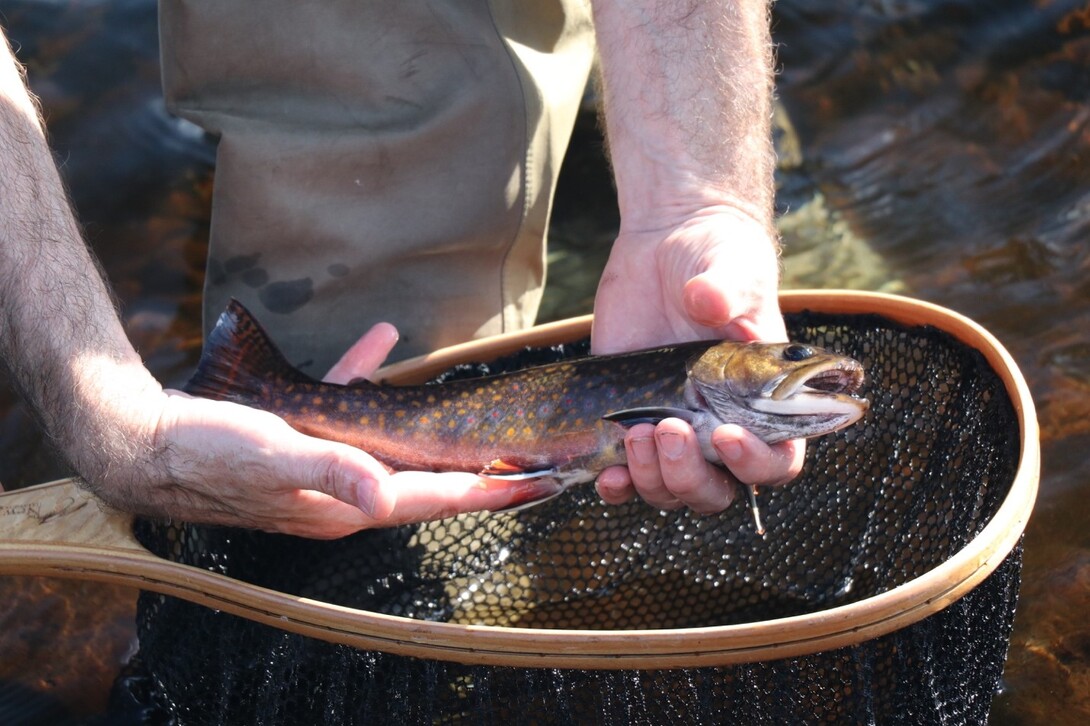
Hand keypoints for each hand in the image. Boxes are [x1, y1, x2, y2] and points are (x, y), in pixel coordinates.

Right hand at [87, 323, 557, 539]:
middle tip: (533, 459)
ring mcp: (326, 467)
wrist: (143, 440)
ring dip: (435, 428)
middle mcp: (344, 492)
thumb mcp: (271, 456)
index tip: (537, 483)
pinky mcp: (304, 440)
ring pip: (396, 446)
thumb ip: (331, 472)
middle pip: (429, 480)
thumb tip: (387, 493)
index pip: (434, 499)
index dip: (488, 491)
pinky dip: (368, 379)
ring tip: (478, 414)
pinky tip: (380, 340)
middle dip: (481, 470)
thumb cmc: (205, 452)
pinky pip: (350, 411)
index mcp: (346, 505)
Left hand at [591, 207, 804, 512]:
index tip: (726, 434)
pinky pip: (625, 478)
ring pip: (670, 491)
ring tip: (635, 431)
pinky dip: (616, 486)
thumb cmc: (719, 258)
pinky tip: (606, 472)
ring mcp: (673, 431)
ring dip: (652, 477)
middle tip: (671, 428)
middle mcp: (720, 428)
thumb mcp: (731, 268)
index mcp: (764, 404)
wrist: (667, 245)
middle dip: (690, 475)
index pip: (777, 461)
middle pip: (716, 491)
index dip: (756, 464)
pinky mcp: (628, 422)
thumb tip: (704, 300)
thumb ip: (726, 289)